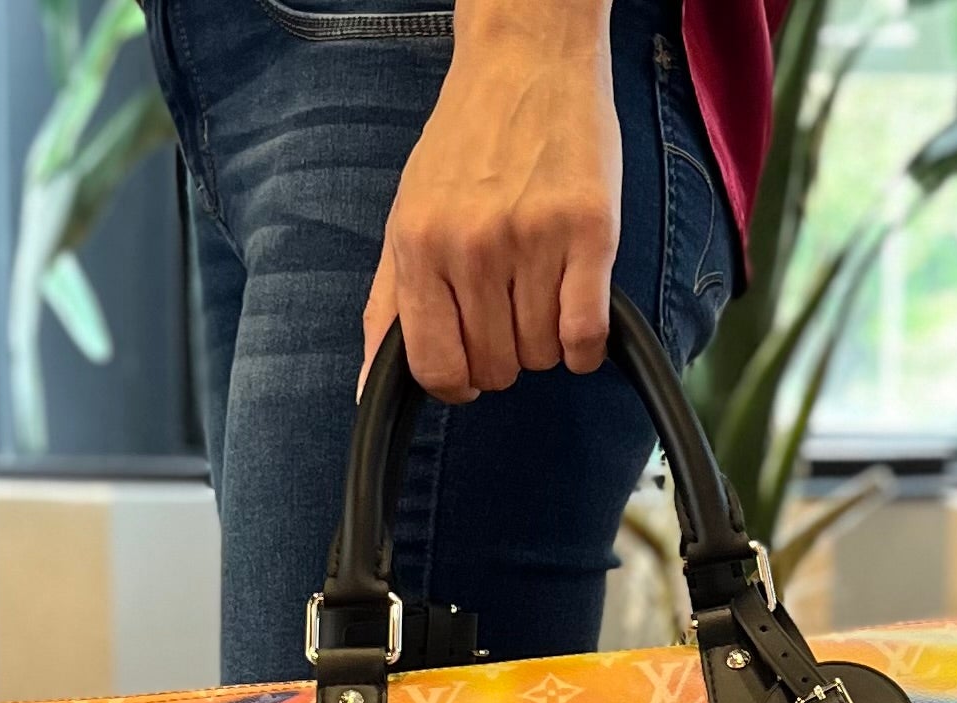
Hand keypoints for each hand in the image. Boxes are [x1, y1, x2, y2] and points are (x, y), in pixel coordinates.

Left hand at [362, 0, 619, 402]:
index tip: (470, 367)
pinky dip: (583, 346)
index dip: (457, 383)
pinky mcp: (590, 232)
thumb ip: (386, 308)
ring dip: (545, 339)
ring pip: (542, 356)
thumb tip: (366, 391)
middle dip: (505, 355)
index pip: (436, 367)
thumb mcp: (407, 218)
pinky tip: (576, 308)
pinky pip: (585, 338)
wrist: (525, 57)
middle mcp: (472, 244)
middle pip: (496, 367)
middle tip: (509, 305)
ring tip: (541, 285)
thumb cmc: (466, 144)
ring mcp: (533, 238)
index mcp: (420, 244)